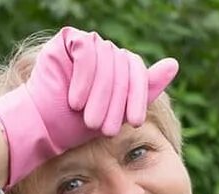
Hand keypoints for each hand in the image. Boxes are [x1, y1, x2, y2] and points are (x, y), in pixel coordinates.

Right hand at [0, 27, 178, 186]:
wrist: (44, 128)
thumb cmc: (78, 126)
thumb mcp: (118, 112)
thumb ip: (145, 89)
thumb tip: (174, 63)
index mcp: (119, 66)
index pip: (137, 71)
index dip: (137, 97)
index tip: (134, 122)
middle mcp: (104, 50)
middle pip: (123, 66)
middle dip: (115, 102)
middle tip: (103, 128)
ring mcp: (86, 43)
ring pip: (106, 59)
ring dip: (99, 95)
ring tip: (88, 119)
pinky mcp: (67, 39)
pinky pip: (86, 51)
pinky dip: (83, 79)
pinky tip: (74, 100)